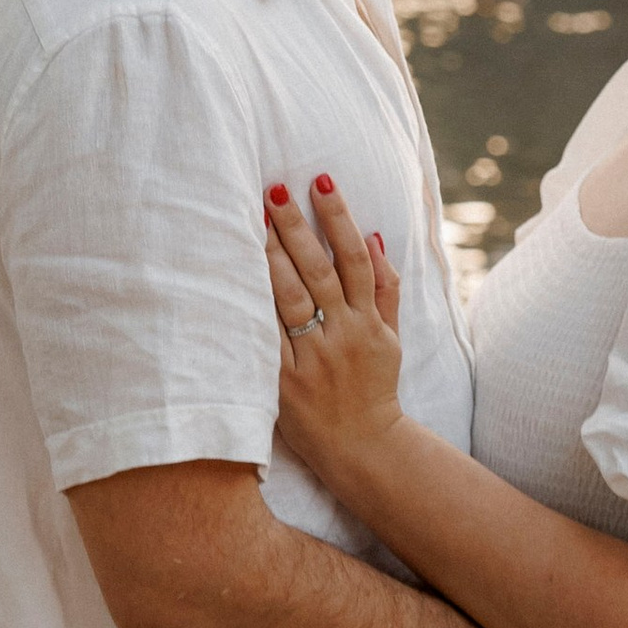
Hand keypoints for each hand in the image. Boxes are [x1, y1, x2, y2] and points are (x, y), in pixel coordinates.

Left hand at [266, 171, 402, 487]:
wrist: (363, 447)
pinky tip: (235, 277)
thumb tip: (374, 236)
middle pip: (319, 271)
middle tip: (275, 190)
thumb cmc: (374, 386)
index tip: (321, 181)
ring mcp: (313, 358)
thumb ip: (385, 289)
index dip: (339, 217)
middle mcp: (343, 335)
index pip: (354, 258)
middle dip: (297, 227)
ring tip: (255, 221)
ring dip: (272, 257)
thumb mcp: (392, 338)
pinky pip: (265, 337)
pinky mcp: (285, 382)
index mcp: (369, 321)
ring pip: (291, 298)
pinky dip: (253, 307)